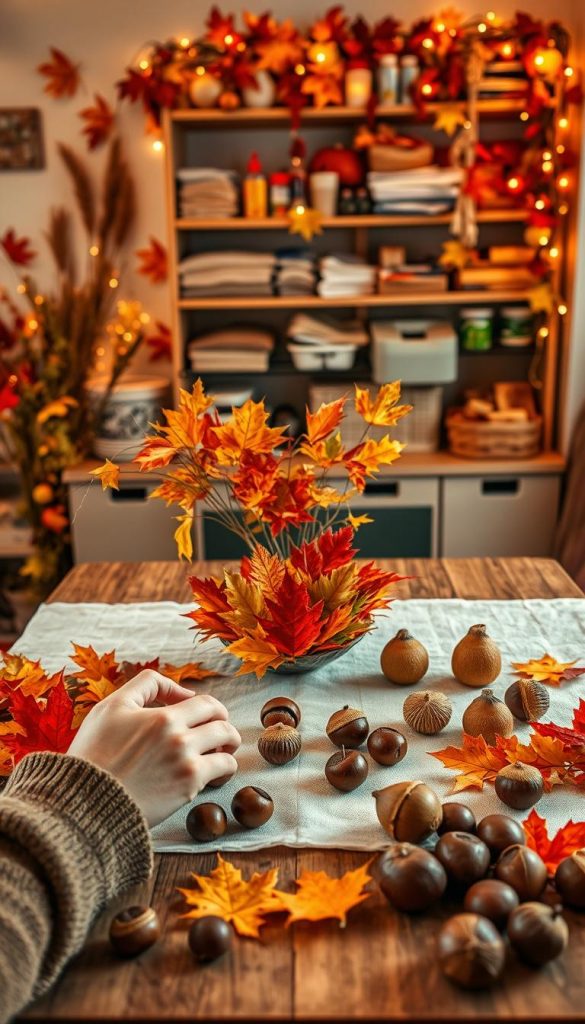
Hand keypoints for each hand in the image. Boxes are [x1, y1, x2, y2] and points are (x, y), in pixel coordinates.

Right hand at [67, 670, 240, 825]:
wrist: (85, 802)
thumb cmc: (94, 754)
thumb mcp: (110, 707)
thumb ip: (145, 686)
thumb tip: (180, 690)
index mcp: (162, 717)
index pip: (206, 703)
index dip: (210, 708)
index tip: (203, 717)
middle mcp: (178, 737)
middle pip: (222, 722)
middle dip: (223, 726)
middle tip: (217, 735)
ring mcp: (185, 762)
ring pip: (228, 745)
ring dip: (228, 747)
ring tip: (220, 753)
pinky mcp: (188, 787)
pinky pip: (223, 770)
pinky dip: (223, 770)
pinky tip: (212, 775)